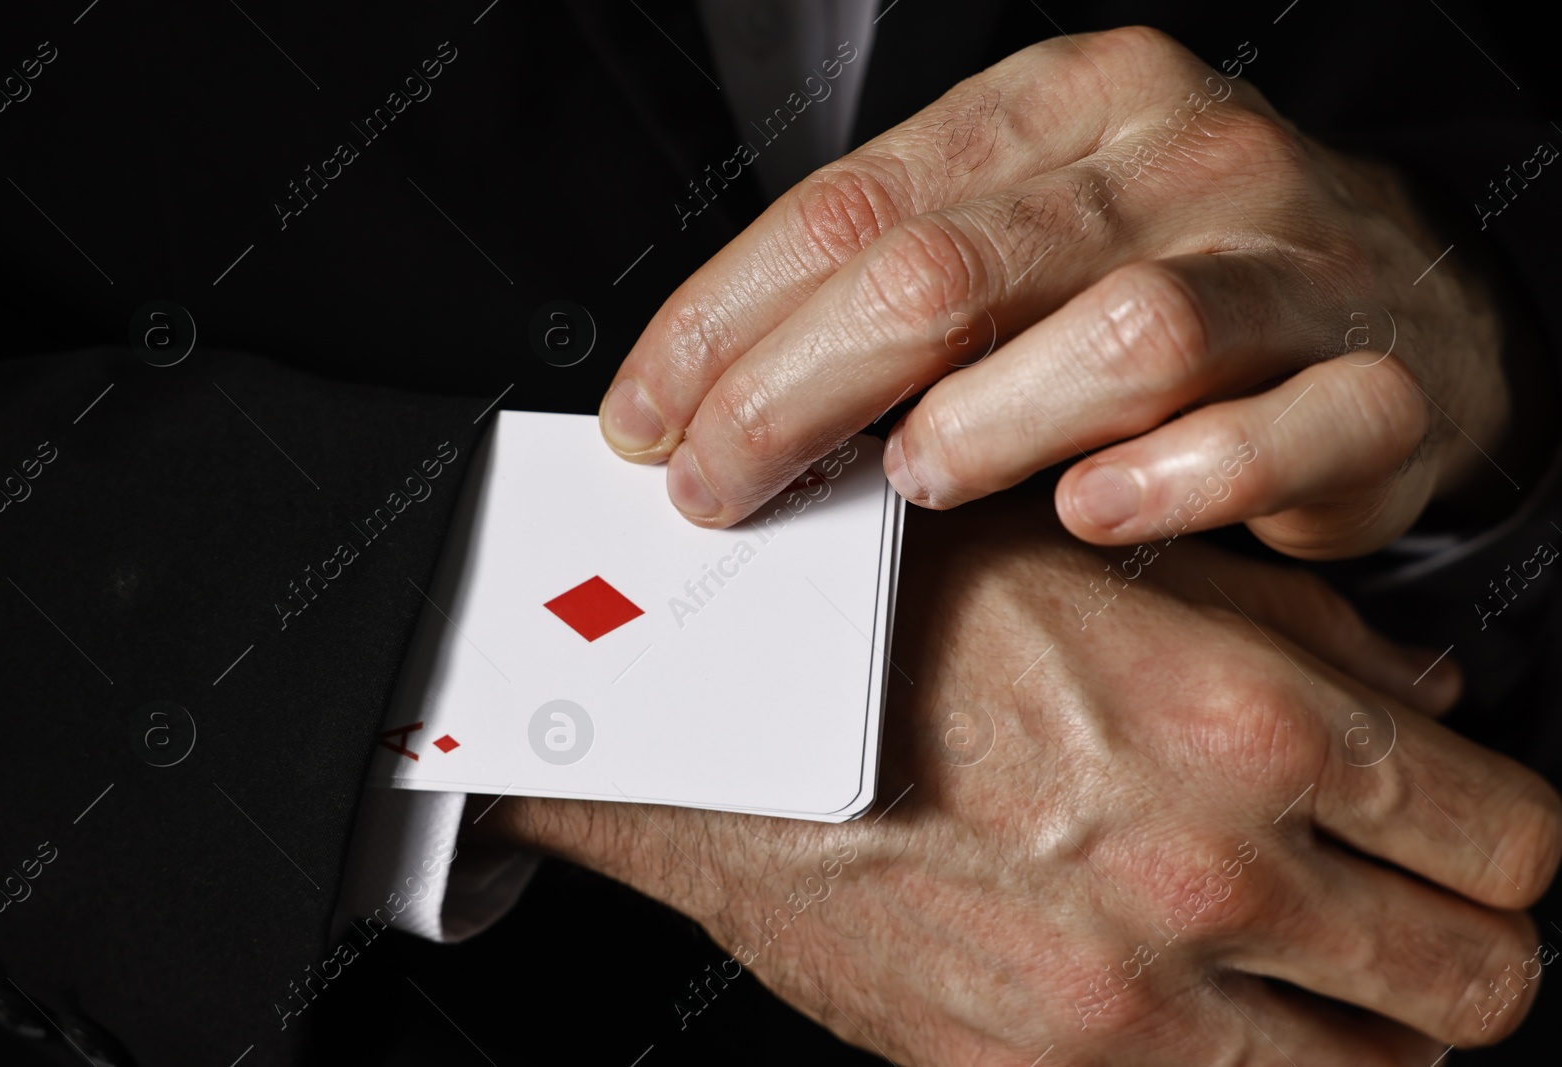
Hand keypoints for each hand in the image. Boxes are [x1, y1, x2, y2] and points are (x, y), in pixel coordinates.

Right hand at [476, 498, 1560, 1064]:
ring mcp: (1122, 1003)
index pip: (1509, 837)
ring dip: (1366, 1028)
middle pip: (1481, 981)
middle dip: (1465, 948)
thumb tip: (1420, 687)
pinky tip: (1195, 1007)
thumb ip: (1294, 623)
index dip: (1502, 841)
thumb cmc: (883, 612)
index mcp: (1247, 722)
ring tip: (1305, 972)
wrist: (703, 722)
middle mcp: (1209, 874)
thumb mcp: (1095, 559)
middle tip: (1407, 915)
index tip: (1464, 837)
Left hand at [599, 27, 1508, 558]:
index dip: (726, 321)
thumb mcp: (1033, 226)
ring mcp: (1294, 266)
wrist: (1409, 298)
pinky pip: (1277, 436)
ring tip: (908, 482)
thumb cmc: (1178, 267)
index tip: (648, 418)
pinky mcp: (1381, 388)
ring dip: (982, 424)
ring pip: (1121, 334)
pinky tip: (1089, 512)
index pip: (852, 205)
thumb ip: (902, 284)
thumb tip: (723, 394)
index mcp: (1070, 105)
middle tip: (718, 487)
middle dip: (795, 394)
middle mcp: (1182, 161)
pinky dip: (1172, 482)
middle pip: (949, 271)